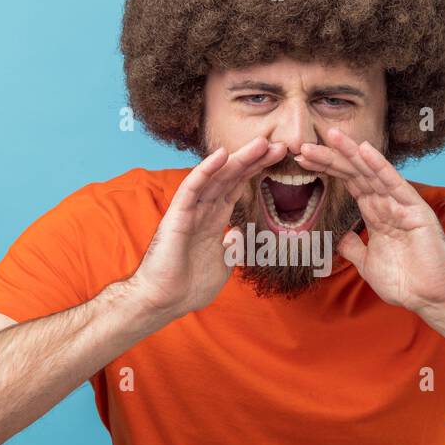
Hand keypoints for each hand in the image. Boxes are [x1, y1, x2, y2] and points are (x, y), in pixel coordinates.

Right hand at [129, 136, 285, 319]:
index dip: (256, 172)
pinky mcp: (177, 215)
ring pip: (217, 177)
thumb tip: (237, 233)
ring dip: (239, 159)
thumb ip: (232, 248)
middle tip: (279, 144)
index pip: (237, 188)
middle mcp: (203, 210)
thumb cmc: (189, 286)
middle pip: (231, 177)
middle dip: (254, 160)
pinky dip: (206, 170)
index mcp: (214, 220)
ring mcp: (190, 211)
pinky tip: (222, 155)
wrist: (165, 301)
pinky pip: (192, 188)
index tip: (278, 159)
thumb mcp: (223, 265)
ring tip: (262, 143)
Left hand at [295, 129, 444, 315]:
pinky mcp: (415, 210)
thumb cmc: (404, 282)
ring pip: (371, 173)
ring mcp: (402, 204)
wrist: (429, 298)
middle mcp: (388, 204)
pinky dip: (379, 166)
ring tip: (330, 136)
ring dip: (351, 154)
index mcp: (376, 213)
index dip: (328, 170)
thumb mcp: (367, 263)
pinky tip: (364, 150)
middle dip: (331, 159)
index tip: (303, 161)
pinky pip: (394, 184)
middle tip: (304, 146)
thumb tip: (338, 238)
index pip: (349, 184)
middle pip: (355, 174)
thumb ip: (354, 247)